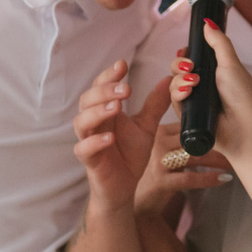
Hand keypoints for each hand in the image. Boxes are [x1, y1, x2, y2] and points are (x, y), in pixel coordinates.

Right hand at [72, 60, 169, 210]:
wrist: (124, 187)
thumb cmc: (130, 154)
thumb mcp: (147, 126)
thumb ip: (155, 104)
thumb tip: (169, 79)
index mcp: (105, 111)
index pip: (101, 86)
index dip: (109, 75)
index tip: (123, 64)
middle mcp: (94, 123)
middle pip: (88, 99)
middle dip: (105, 91)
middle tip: (126, 88)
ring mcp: (88, 141)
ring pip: (81, 121)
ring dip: (98, 112)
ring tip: (117, 107)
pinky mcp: (89, 161)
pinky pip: (83, 148)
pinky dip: (94, 141)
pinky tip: (109, 138)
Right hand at [134, 72, 231, 217]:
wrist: (141, 203)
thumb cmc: (158, 173)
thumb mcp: (165, 150)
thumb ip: (180, 135)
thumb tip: (210, 124)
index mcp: (159, 131)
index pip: (187, 122)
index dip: (208, 123)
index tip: (227, 123)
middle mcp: (157, 143)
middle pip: (192, 137)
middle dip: (216, 142)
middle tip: (236, 143)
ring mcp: (158, 162)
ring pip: (194, 156)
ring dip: (217, 160)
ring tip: (233, 163)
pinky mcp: (161, 181)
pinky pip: (190, 178)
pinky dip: (209, 179)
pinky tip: (224, 179)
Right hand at [171, 21, 251, 160]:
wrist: (243, 128)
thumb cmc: (242, 97)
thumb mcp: (230, 64)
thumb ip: (218, 42)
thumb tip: (208, 23)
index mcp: (214, 71)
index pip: (190, 58)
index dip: (184, 54)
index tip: (186, 53)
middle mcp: (203, 85)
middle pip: (178, 69)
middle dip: (179, 65)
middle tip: (190, 67)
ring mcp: (195, 101)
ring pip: (173, 84)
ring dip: (179, 80)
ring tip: (193, 83)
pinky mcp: (188, 116)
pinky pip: (174, 102)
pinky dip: (178, 95)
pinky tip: (187, 93)